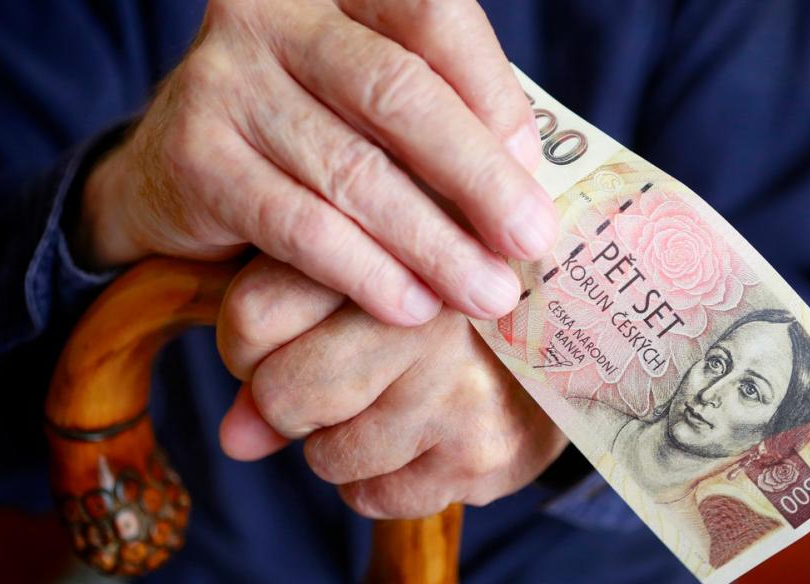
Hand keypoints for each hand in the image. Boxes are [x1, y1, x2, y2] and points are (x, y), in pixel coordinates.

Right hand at [78, 0, 556, 325]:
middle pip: (398, 93)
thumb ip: (440, 116)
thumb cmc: (303, 133)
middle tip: (531, 242)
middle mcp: (273, 14)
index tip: (534, 174)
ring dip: (433, 244)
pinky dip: (365, 272)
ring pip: (353, 169)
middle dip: (477, 178)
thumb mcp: (369, 104)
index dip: (494, 96)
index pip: (433, 17)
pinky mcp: (194, 156)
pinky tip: (412, 306)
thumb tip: (527, 185)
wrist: (175, 171)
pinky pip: (299, 225)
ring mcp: (225, 79)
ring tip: (486, 293)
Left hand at [217, 262, 566, 517]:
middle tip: (331, 379)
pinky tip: (416, 433)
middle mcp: (427, 309)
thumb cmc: (438, 292)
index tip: (271, 344)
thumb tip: (235, 444)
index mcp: (387, 238)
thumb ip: (283, 339)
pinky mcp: (483, 451)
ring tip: (388, 398)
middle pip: (283, 396)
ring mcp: (458, 386)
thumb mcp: (363, 274)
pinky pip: (374, 497)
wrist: (574, 322)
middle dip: (289, 403)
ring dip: (338, 443)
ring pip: (327, 457)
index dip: (243, 346)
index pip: (252, 315)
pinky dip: (377, 478)